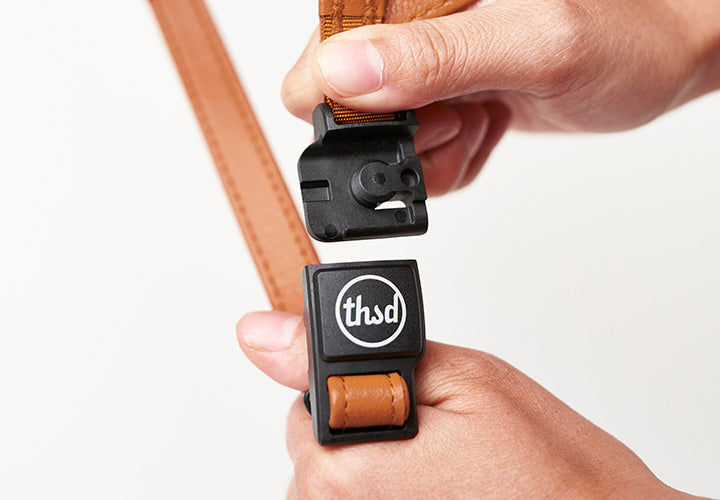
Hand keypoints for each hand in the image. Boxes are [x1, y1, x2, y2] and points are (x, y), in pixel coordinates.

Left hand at [236, 311, 698, 498]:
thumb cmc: (551, 471)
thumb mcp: (459, 379)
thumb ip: (350, 350)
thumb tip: (262, 331)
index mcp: (345, 471)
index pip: (303, 405)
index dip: (364, 388)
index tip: (405, 397)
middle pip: (321, 446)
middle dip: (373, 427)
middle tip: (441, 435)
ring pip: (345, 479)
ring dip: (386, 465)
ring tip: (450, 468)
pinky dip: (394, 487)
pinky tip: (442, 488)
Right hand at [282, 0, 719, 195]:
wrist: (656, 57)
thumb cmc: (623, 37)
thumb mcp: (534, 45)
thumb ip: (436, 57)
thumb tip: (342, 73)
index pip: (323, 58)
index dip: (358, 107)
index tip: (420, 114)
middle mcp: (409, 24)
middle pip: (349, 113)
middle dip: (410, 135)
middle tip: (463, 115)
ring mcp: (422, 66)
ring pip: (384, 146)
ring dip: (438, 150)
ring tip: (485, 117)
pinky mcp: (439, 96)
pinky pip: (418, 155)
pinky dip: (453, 159)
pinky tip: (487, 126)